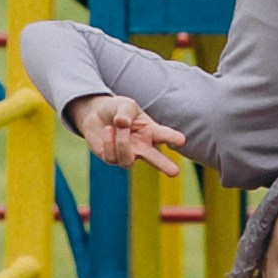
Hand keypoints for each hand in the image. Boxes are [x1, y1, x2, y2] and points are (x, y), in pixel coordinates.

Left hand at [67, 92, 193, 177]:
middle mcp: (142, 147)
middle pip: (155, 159)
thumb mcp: (125, 105)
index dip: (172, 137)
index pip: (163, 135)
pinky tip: (107, 131)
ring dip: (121, 142)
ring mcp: (128, 155)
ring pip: (128, 160)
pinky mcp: (112, 159)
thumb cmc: (117, 110)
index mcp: (151, 132)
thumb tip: (122, 124)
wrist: (97, 115)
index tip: (181, 139)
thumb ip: (125, 112)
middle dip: (165, 165)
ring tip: (115, 127)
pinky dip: (107, 141)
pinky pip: (111, 156)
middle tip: (174, 172)